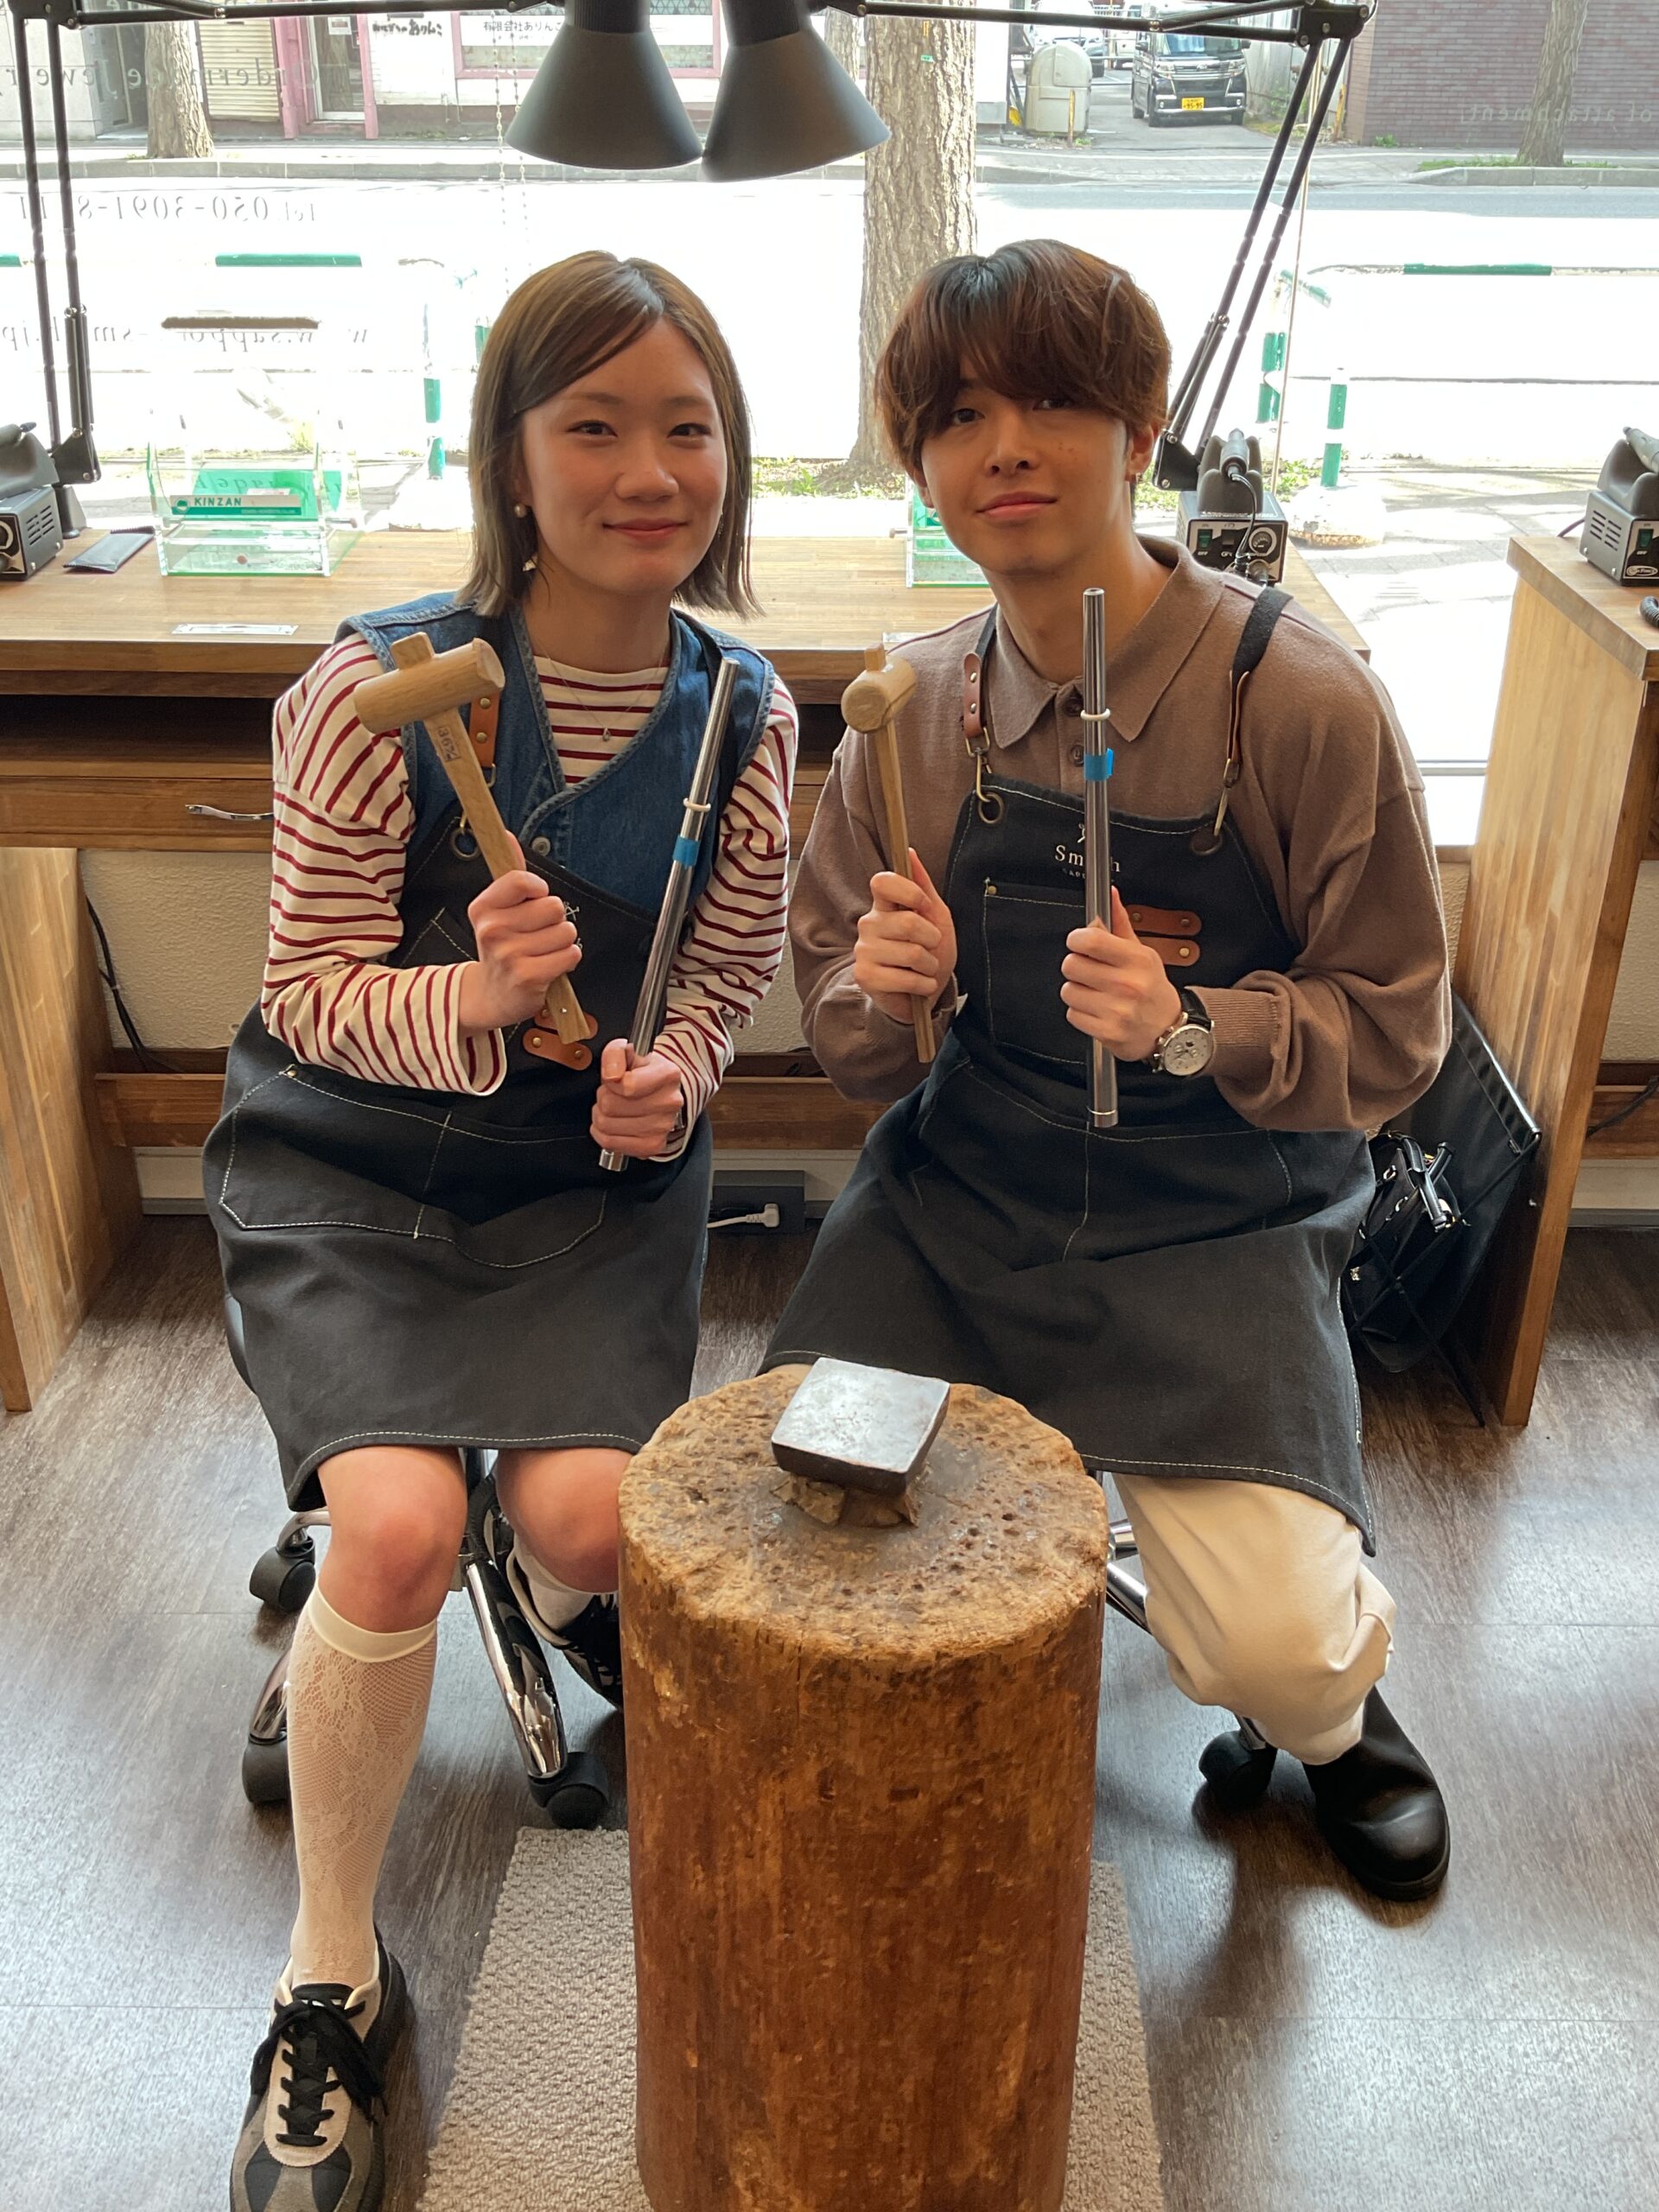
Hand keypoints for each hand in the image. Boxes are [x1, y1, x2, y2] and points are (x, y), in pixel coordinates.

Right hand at [457, 835, 581, 1033]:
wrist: (491, 995)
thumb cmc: (502, 949)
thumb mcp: (498, 911)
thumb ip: (511, 876)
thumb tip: (507, 837)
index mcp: (483, 908)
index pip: (524, 881)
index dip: (539, 890)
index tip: (535, 901)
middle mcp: (493, 930)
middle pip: (553, 906)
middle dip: (553, 921)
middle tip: (536, 935)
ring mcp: (509, 954)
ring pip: (566, 931)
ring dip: (561, 942)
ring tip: (542, 952)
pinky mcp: (528, 976)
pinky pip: (571, 955)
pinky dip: (567, 960)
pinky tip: (549, 966)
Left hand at [591, 1041, 684, 1157]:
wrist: (662, 1092)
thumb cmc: (643, 1072)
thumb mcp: (628, 1051)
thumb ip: (615, 1053)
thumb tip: (612, 1075)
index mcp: (668, 1075)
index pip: (626, 1086)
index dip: (610, 1081)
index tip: (614, 1078)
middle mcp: (669, 1102)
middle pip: (611, 1106)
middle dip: (603, 1097)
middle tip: (612, 1093)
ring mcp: (663, 1127)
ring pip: (607, 1125)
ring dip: (601, 1115)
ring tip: (612, 1107)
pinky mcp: (653, 1145)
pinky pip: (610, 1143)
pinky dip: (603, 1133)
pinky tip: (612, 1123)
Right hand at [853, 850, 956, 1027]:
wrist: (924, 994)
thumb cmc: (930, 953)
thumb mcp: (935, 917)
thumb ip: (923, 886)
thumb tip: (910, 853)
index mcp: (884, 906)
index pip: (882, 882)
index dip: (908, 892)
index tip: (924, 907)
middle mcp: (869, 924)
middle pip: (908, 922)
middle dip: (932, 940)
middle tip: (930, 949)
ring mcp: (863, 950)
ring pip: (911, 953)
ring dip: (930, 966)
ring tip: (924, 969)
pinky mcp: (865, 976)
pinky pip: (905, 978)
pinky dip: (923, 985)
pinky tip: (919, 985)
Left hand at [1061, 888, 1183, 1061]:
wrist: (1168, 1031)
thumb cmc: (1153, 990)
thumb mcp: (1143, 953)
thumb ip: (1120, 924)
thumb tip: (1110, 896)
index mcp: (1136, 960)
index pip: (1090, 940)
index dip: (1077, 939)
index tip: (1079, 942)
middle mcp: (1127, 984)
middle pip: (1071, 964)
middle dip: (1076, 966)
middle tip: (1090, 971)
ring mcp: (1116, 1010)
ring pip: (1068, 991)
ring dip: (1077, 991)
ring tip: (1096, 993)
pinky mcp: (1106, 1031)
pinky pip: (1072, 1014)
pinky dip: (1080, 1013)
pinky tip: (1097, 1010)